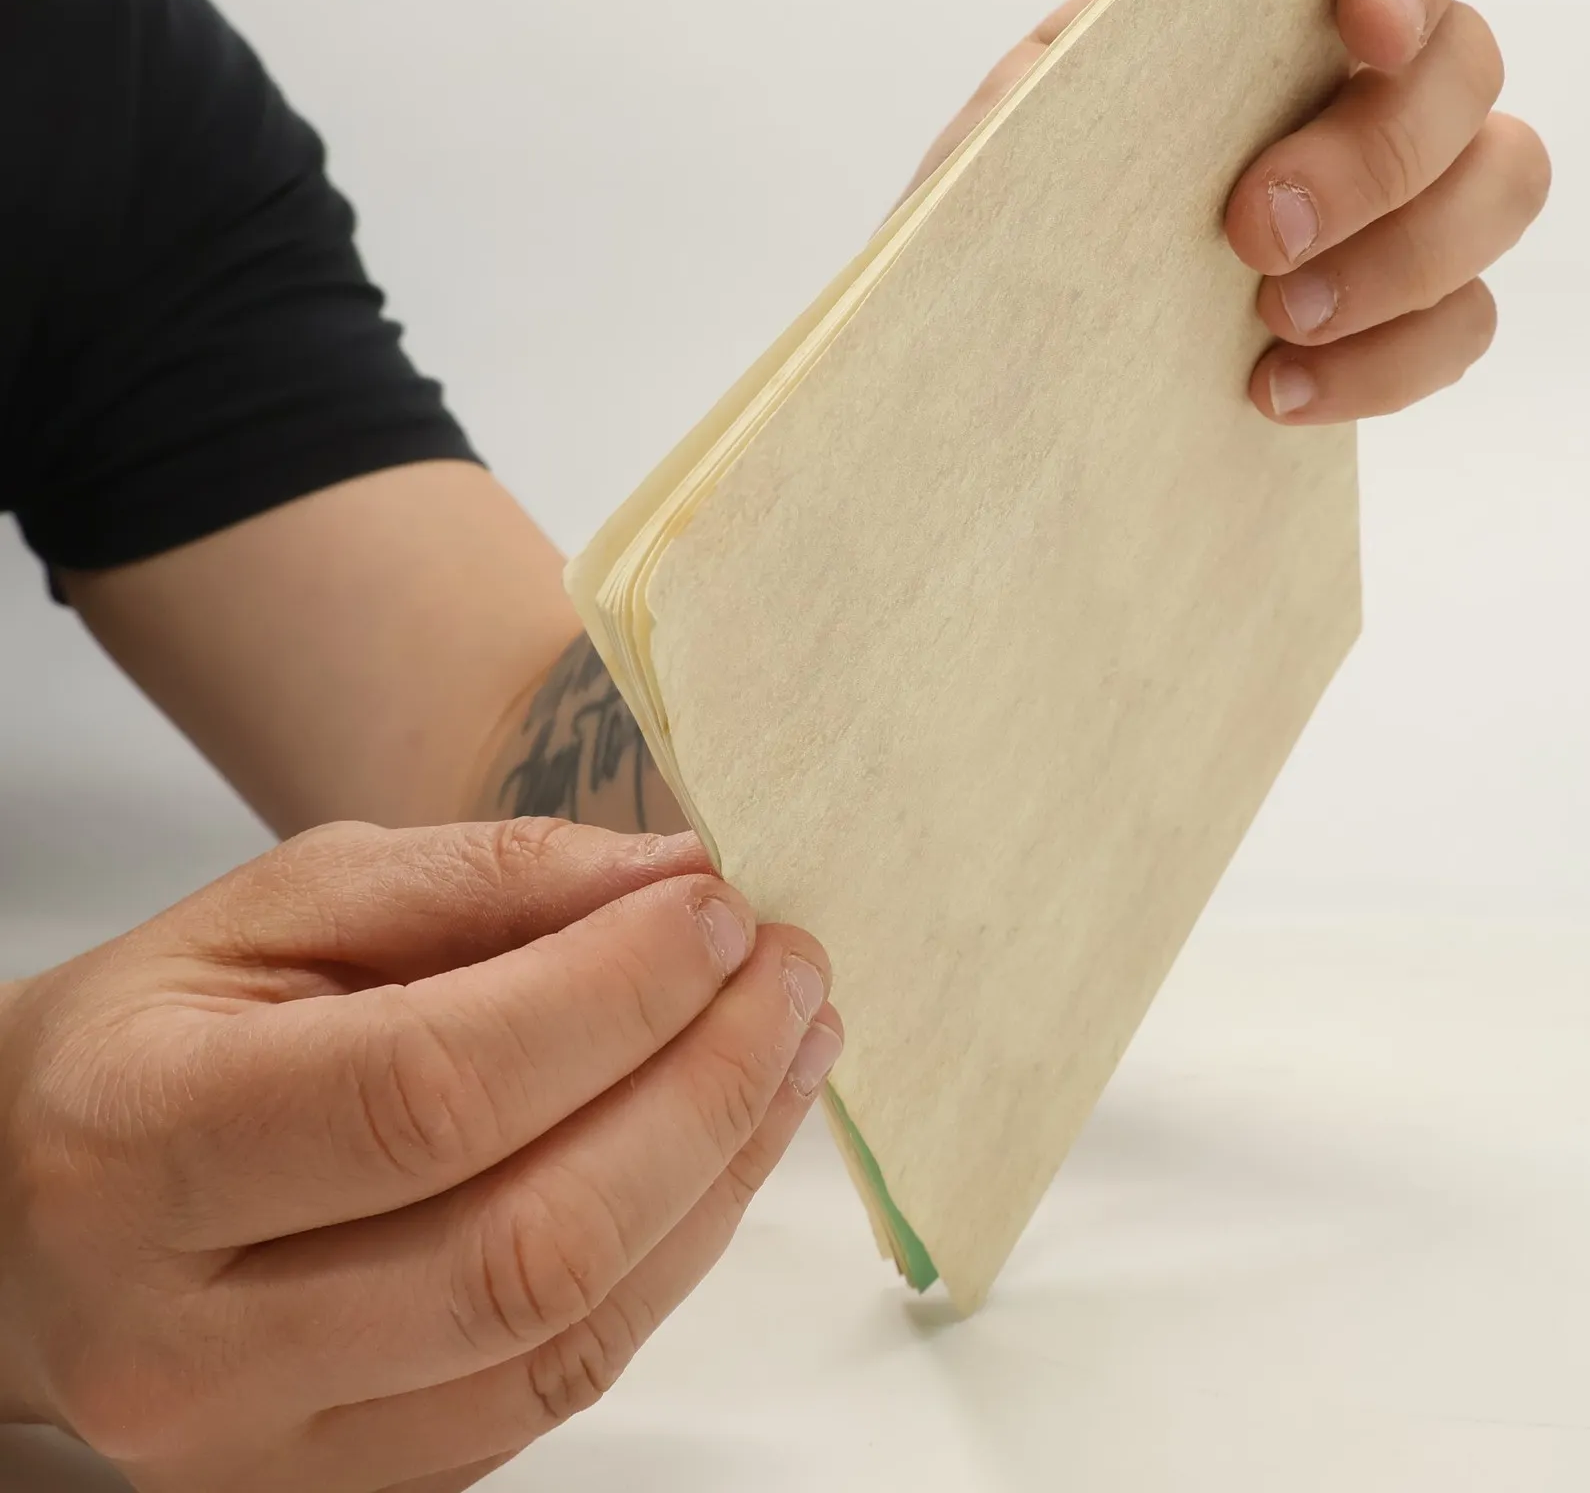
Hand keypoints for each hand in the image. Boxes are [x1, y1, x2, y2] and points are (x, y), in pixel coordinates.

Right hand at [0, 818, 840, 1491]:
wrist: (29, 1214)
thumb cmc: (164, 1032)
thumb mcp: (287, 902)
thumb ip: (483, 878)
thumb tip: (675, 879)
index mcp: (149, 1141)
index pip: (430, 1088)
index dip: (611, 997)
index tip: (718, 910)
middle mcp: (191, 1335)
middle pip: (524, 1239)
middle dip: (702, 1087)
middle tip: (790, 971)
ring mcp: (269, 1443)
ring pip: (563, 1329)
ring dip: (718, 1169)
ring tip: (792, 1042)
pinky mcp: (354, 1482)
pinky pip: (560, 1381)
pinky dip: (674, 1250)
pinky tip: (724, 1141)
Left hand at [905, 0, 1549, 421]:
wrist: (1011, 343)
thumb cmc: (1017, 213)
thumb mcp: (1002, 135)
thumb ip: (1054, 82)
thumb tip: (1117, 57)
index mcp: (1266, 0)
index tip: (1367, 23)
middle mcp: (1361, 79)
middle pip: (1467, 66)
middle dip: (1377, 154)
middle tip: (1258, 231)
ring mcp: (1407, 193)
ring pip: (1504, 185)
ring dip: (1405, 260)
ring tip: (1278, 319)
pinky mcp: (1412, 305)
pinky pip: (1466, 320)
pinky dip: (1389, 364)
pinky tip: (1277, 390)